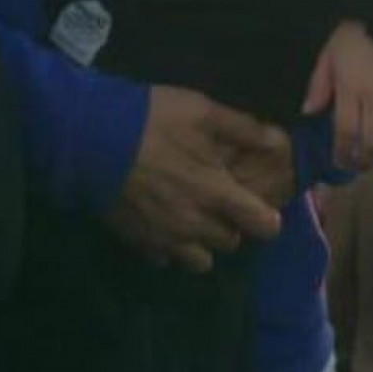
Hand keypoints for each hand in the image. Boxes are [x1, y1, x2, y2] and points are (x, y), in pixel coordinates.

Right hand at [104, 85, 288, 274]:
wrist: (94, 138)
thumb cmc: (153, 120)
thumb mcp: (202, 110)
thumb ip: (243, 128)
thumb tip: (279, 141)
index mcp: (218, 194)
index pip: (264, 226)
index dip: (267, 218)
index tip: (258, 206)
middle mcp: (197, 224)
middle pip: (232, 242)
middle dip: (230, 224)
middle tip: (218, 201)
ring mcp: (168, 238)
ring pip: (202, 261)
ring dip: (202, 242)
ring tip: (192, 218)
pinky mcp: (141, 243)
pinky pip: (166, 258)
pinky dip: (169, 246)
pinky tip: (162, 222)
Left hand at [303, 20, 372, 168]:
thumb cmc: (356, 36)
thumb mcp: (329, 53)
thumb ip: (319, 84)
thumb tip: (309, 113)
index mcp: (350, 86)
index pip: (345, 132)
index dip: (342, 153)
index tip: (340, 162)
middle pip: (371, 144)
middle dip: (364, 161)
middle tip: (359, 165)